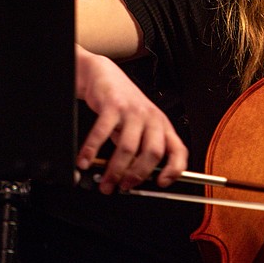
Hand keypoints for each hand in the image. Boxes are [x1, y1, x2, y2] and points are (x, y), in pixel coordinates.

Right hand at [75, 44, 187, 193]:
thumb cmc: (123, 106)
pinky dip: (92, 151)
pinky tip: (85, 161)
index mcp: (163, 126)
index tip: (161, 184)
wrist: (105, 76)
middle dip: (137, 175)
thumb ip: (140, 150)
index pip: (178, 150)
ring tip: (105, 181)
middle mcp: (152, 118)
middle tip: (123, 186)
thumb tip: (131, 179)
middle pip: (153, 153)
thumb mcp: (139, 128)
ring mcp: (133, 111)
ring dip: (115, 170)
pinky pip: (102, 132)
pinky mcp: (113, 105)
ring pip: (129, 147)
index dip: (174, 169)